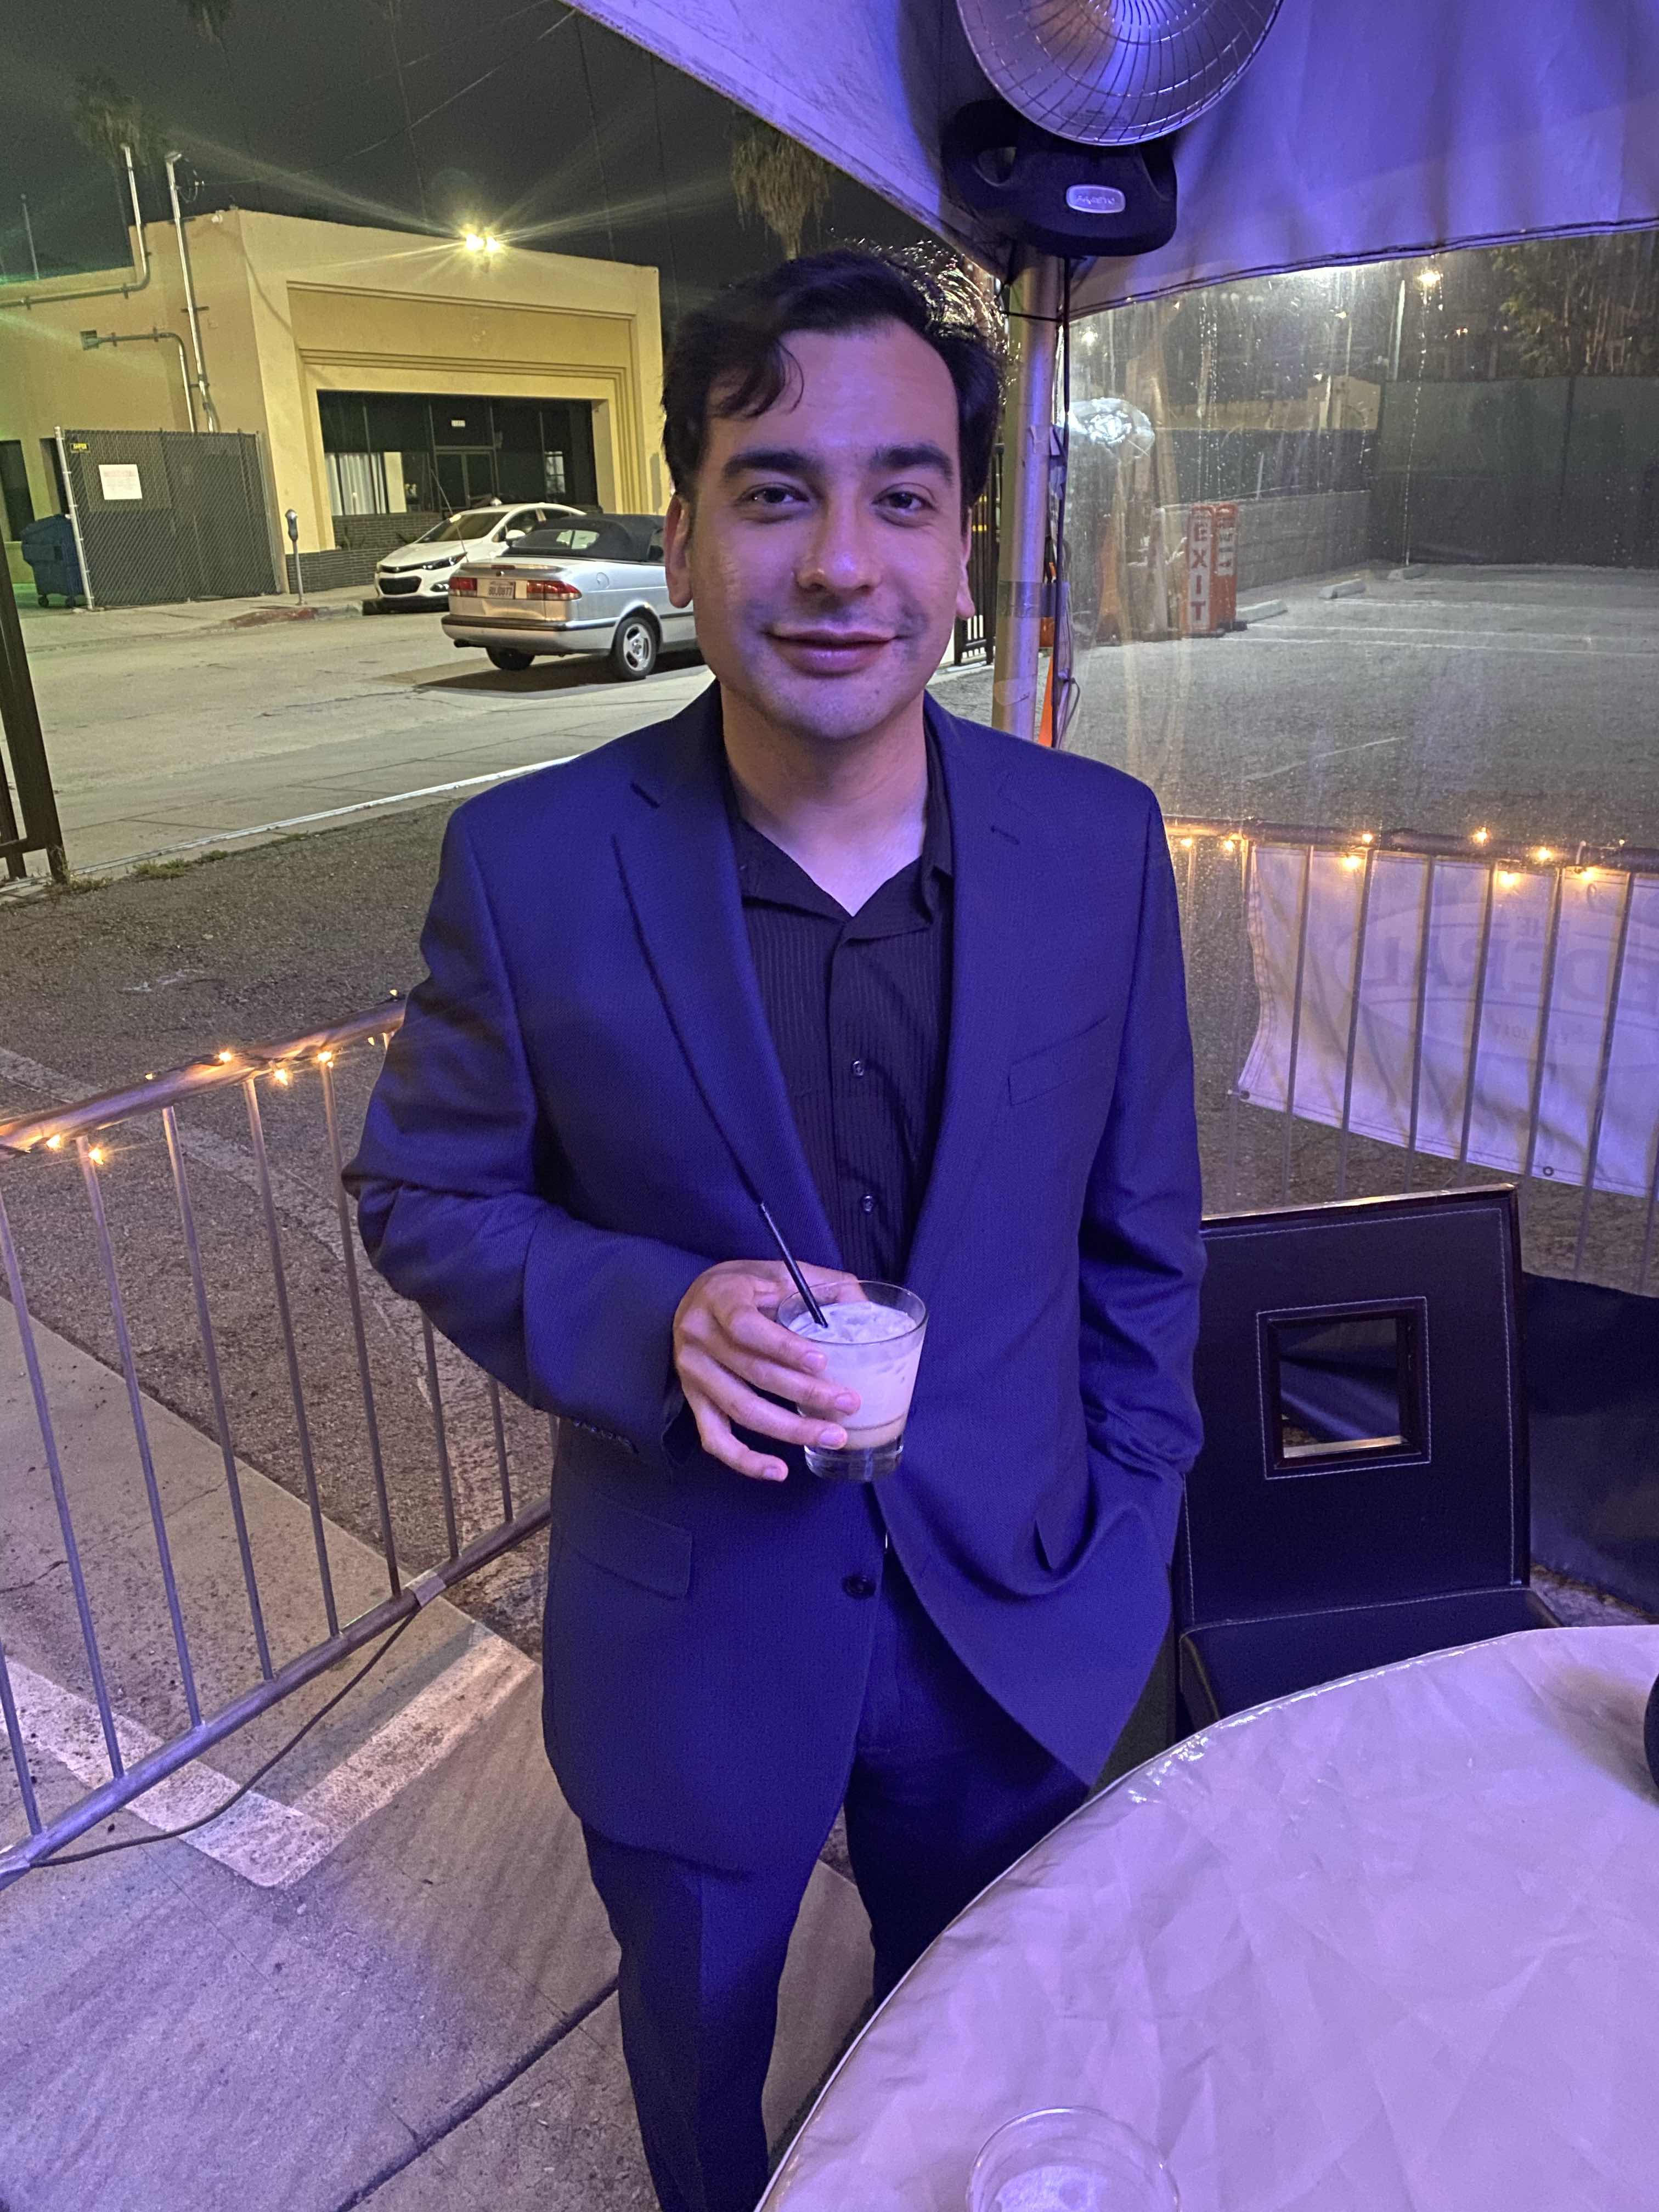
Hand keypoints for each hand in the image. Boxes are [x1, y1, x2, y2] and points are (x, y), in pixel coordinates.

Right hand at [673, 1259, 860, 1481]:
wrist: (698, 1297)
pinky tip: (778, 1471)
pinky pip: (714, 1438)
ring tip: (833, 1435)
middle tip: (849, 1402)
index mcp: (718, 1298)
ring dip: (791, 1428)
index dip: (784, 1347)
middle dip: (806, 1392)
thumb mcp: (779, 1272)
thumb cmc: (746, 1286)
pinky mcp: (693, 1399)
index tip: (822, 1361)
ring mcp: (692, 1372)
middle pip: (753, 1372)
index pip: (746, 1327)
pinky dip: (745, 1460)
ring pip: (742, 1409)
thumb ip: (822, 1286)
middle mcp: (698, 1336)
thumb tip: (867, 1311)